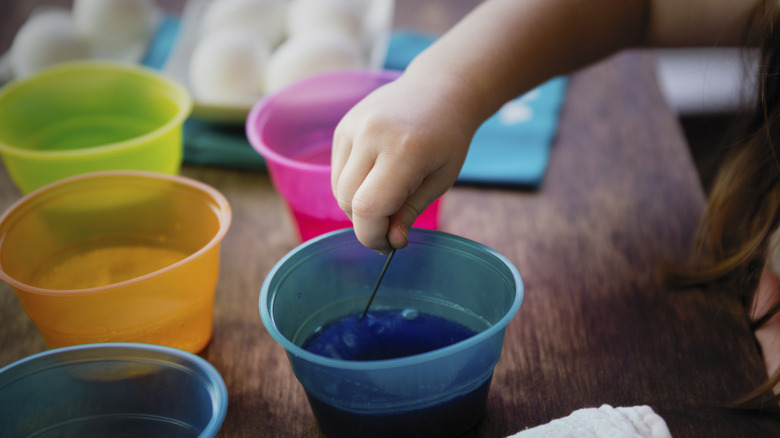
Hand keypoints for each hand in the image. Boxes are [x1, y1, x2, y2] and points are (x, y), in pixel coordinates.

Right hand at [331, 73, 476, 251]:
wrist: (439, 89)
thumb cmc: (447, 138)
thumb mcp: (441, 179)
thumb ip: (411, 211)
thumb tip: (391, 242)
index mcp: (403, 150)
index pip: (368, 208)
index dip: (373, 236)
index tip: (389, 244)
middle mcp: (371, 135)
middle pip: (348, 202)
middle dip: (367, 223)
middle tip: (392, 225)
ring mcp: (352, 128)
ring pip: (337, 189)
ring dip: (357, 205)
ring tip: (387, 197)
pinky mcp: (342, 127)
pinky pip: (336, 172)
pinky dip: (352, 185)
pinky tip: (377, 176)